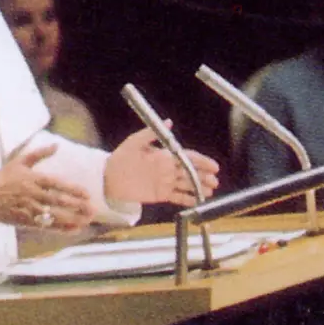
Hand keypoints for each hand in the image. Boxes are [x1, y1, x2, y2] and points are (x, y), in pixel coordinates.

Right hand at [0, 145, 96, 230]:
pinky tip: (74, 229)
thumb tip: (57, 144)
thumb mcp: (19, 162)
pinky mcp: (24, 221)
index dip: (73, 190)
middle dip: (77, 206)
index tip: (87, 194)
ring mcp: (28, 209)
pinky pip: (46, 226)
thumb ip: (39, 153)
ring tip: (87, 220)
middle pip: (58, 202)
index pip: (56, 184)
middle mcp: (32, 194)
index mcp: (32, 179)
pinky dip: (60, 228)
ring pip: (53, 216)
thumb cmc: (2, 178)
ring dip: (72, 219)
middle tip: (93, 209)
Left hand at [104, 122, 220, 206]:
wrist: (109, 177)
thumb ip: (151, 133)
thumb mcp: (134, 142)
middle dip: (204, 176)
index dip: (201, 161)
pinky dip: (187, 200)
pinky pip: (177, 197)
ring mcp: (165, 182)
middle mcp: (168, 169)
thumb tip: (169, 122)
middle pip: (190, 172)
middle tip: (215, 181)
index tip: (213, 166)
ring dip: (199, 188)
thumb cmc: (121, 157)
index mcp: (165, 155)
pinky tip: (197, 201)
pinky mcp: (161, 195)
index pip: (187, 157)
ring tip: (211, 192)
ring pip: (187, 185)